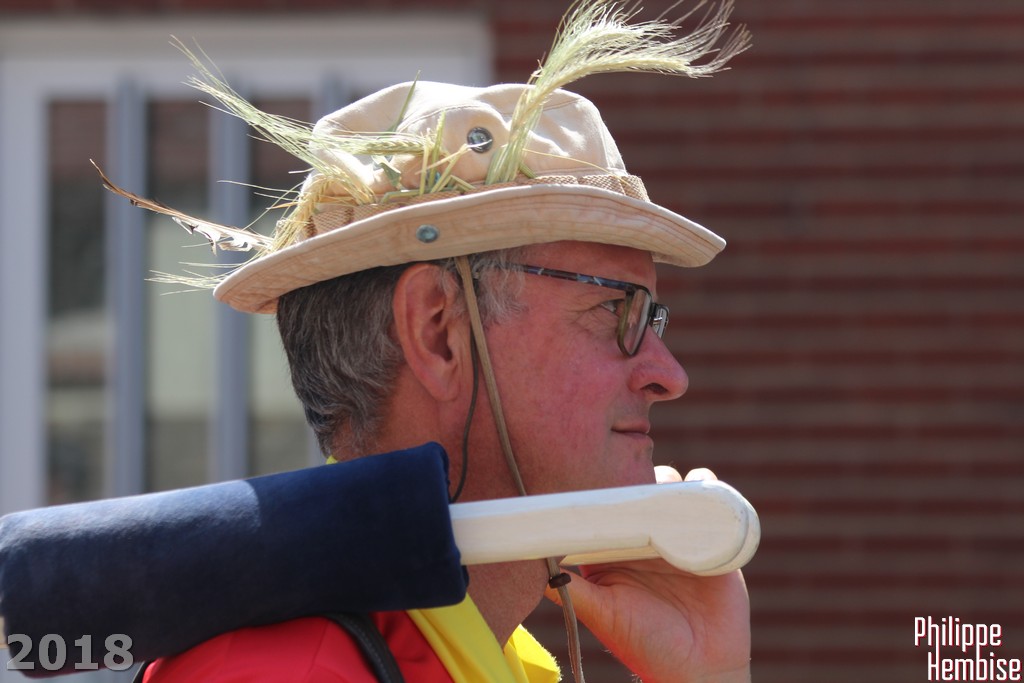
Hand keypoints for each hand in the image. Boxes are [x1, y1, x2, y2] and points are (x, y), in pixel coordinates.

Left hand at [546, 467, 750, 682]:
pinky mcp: (713, 537)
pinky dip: (706, 487)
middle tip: (638, 476)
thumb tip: (537, 570)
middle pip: (641, 490)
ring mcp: (680, 535)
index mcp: (616, 549)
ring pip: (673, 489)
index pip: (606, 507)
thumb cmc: (647, 645)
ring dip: (671, 479)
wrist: (701, 668)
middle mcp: (646, 537)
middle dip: (639, 475)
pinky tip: (698, 487)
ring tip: (668, 487)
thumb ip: (573, 590)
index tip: (598, 470)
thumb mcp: (605, 614)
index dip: (603, 489)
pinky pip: (711, 501)